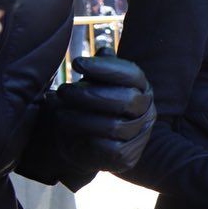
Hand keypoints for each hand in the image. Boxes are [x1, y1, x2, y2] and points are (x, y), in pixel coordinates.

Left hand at [51, 49, 155, 171]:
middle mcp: (147, 111)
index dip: (106, 68)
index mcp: (143, 89)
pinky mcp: (126, 157)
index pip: (133, 75)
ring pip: (113, 125)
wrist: (84, 145)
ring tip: (60, 113)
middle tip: (63, 91)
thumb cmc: (91, 108)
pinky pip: (107, 147)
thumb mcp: (95, 84)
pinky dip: (84, 137)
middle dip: (90, 95)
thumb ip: (101, 69)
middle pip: (125, 100)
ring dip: (81, 118)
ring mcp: (139, 136)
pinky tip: (68, 131)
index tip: (76, 63)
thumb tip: (104, 50)